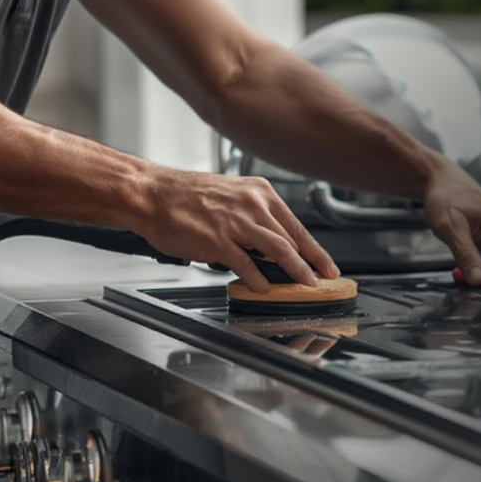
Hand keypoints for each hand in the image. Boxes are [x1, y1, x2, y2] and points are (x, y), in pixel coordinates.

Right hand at [137, 168, 338, 292]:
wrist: (153, 194)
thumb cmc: (186, 197)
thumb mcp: (231, 197)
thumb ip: (253, 219)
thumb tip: (271, 246)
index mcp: (259, 193)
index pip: (297, 226)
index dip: (316, 250)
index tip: (327, 266)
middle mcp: (253, 204)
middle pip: (292, 240)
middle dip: (310, 264)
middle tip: (320, 281)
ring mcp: (237, 222)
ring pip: (279, 250)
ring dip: (295, 272)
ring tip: (303, 286)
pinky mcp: (219, 240)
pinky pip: (247, 264)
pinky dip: (259, 279)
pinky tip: (264, 288)